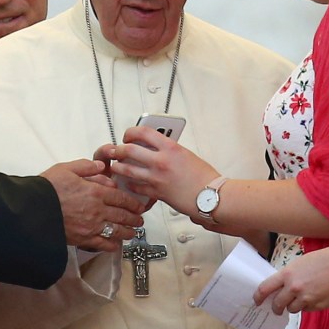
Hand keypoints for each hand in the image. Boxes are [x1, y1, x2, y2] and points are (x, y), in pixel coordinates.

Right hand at [41, 159, 143, 251]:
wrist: (31, 209)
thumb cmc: (47, 188)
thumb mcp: (67, 169)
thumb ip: (87, 167)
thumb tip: (102, 167)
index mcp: (95, 192)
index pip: (122, 198)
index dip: (133, 203)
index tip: (139, 206)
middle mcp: (97, 211)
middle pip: (123, 216)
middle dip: (134, 218)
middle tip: (140, 220)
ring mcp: (91, 227)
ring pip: (116, 231)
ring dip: (128, 232)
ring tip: (133, 232)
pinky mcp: (82, 239)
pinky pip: (102, 244)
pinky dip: (112, 245)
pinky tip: (116, 244)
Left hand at [102, 126, 218, 215]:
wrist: (211, 197)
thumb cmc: (204, 177)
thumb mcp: (186, 155)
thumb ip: (169, 150)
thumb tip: (154, 148)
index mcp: (171, 147)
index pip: (143, 132)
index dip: (131, 132)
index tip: (128, 135)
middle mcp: (161, 161)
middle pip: (128, 150)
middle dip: (119, 149)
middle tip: (118, 150)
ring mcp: (156, 178)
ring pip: (126, 169)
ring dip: (118, 167)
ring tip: (117, 166)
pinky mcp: (156, 193)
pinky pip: (135, 187)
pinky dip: (129, 184)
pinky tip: (128, 182)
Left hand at [253, 245, 328, 313]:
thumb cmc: (324, 259)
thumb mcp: (301, 263)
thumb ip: (290, 275)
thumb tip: (282, 286)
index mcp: (287, 274)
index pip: (265, 288)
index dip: (258, 296)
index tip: (256, 300)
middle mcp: (294, 288)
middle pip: (278, 304)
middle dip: (276, 307)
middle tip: (277, 308)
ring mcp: (306, 299)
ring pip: (292, 309)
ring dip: (294, 306)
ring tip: (301, 298)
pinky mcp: (318, 306)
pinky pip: (307, 310)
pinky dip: (307, 306)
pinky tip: (315, 297)